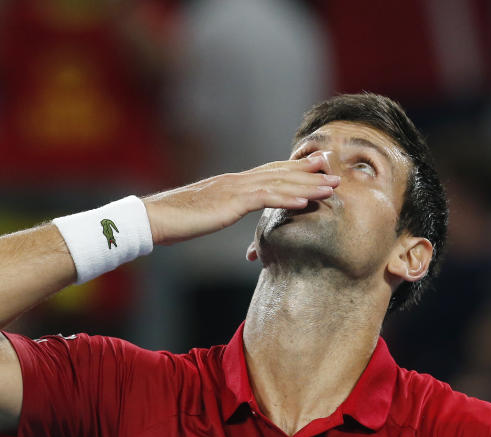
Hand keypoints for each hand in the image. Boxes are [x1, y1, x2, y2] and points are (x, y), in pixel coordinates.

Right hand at [142, 155, 339, 244]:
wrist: (154, 217)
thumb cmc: (175, 219)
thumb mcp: (206, 212)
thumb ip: (222, 208)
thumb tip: (227, 213)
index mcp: (232, 182)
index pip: (270, 171)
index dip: (296, 167)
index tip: (317, 164)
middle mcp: (236, 180)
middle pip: (280, 173)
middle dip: (309, 173)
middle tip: (335, 171)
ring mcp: (234, 190)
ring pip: (278, 184)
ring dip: (307, 186)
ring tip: (330, 188)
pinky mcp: (230, 203)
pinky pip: (263, 200)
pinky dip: (286, 200)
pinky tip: (304, 203)